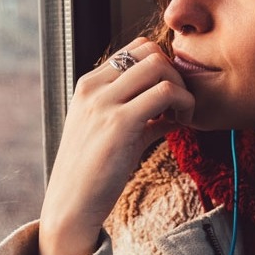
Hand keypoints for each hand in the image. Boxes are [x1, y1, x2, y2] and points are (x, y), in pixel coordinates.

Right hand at [38, 37, 194, 254]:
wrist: (71, 205)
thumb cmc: (92, 174)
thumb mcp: (110, 134)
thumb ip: (138, 116)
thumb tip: (170, 113)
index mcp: (88, 85)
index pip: (134, 49)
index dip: (160, 66)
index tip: (168, 95)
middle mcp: (93, 87)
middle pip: (149, 50)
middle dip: (174, 72)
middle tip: (179, 103)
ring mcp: (105, 103)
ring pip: (158, 65)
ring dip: (180, 87)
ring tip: (181, 114)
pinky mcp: (120, 123)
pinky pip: (166, 93)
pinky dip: (183, 104)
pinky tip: (180, 125)